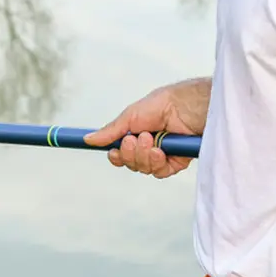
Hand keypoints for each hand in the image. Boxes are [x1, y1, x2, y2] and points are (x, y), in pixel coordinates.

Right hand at [83, 77, 210, 178]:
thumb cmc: (162, 104)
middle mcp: (150, 145)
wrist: (188, 106)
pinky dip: (157, 162)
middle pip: (131, 163)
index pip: (122, 152)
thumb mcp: (131, 116)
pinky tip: (161, 151)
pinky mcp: (177, 162)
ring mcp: (163, 154)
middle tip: (134, 139)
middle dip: (130, 154)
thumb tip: (87, 139)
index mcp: (138, 133)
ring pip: (143, 169)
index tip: (114, 152)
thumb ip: (111, 131)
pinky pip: (160, 172)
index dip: (117, 155)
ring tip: (151, 140)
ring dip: (143, 156)